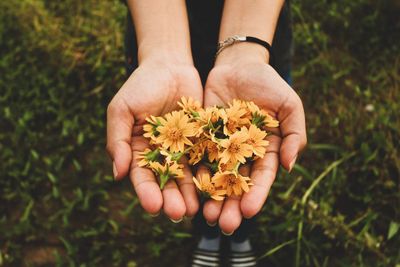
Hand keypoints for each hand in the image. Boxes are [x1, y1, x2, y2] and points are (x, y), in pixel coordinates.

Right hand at [107, 59, 202, 220]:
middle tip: (177, 213)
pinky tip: (214, 188)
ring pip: (187, 177)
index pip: (141, 176)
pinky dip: (209, 175)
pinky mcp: (202, 141)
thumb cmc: (141, 85)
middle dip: (171, 199)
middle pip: (166, 182)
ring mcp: (183, 150)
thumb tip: (117, 175)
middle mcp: (161, 155)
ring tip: (195, 210)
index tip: (153, 206)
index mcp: (138, 151)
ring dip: (190, 194)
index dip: (146, 192)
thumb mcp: (122, 109)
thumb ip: (117, 140)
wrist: (170, 65)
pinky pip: (206, 160)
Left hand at [202, 44, 306, 233]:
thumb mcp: (289, 105)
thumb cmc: (268, 83)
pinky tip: (189, 190)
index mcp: (265, 150)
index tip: (248, 211)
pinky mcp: (201, 137)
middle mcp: (241, 154)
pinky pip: (197, 157)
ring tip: (205, 216)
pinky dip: (194, 174)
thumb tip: (290, 166)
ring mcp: (220, 147)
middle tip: (224, 224)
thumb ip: (295, 134)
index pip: (261, 177)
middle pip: (237, 184)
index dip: (256, 194)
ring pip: (215, 176)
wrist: (238, 65)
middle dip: (231, 205)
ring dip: (211, 197)